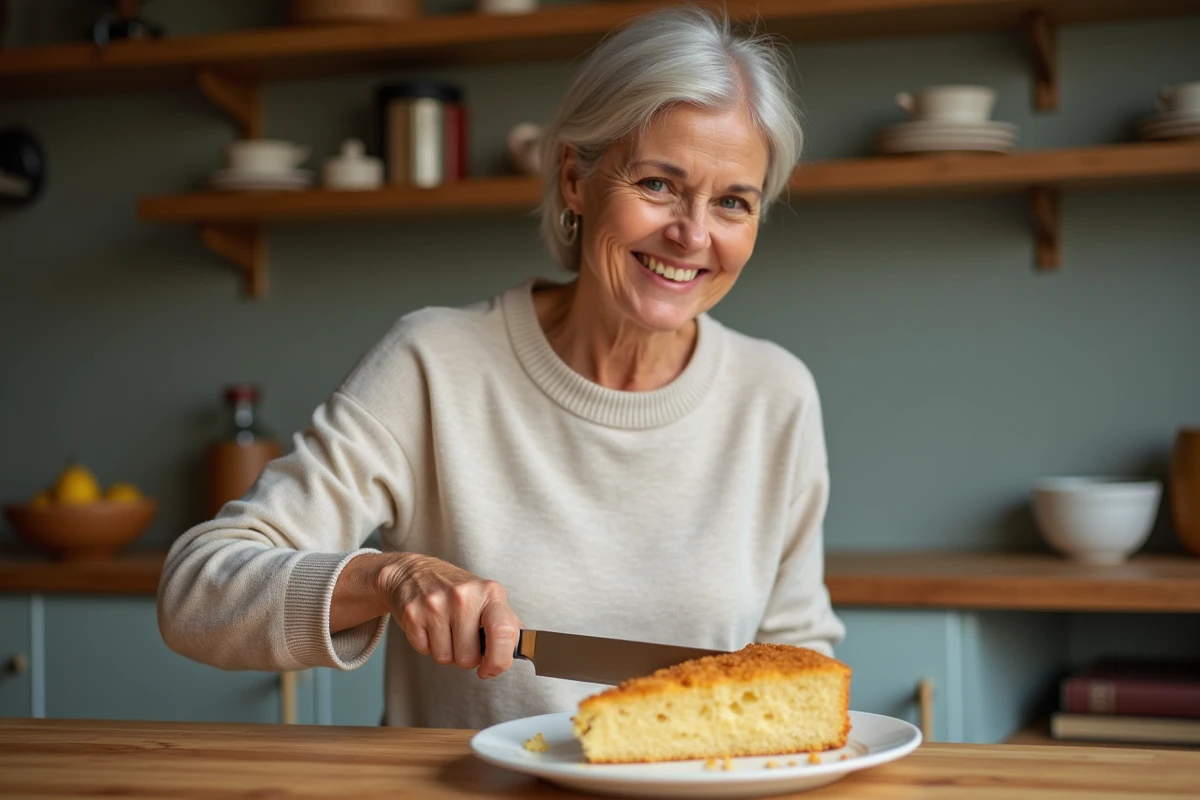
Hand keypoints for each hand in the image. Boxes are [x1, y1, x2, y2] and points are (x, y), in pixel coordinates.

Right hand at [379, 554, 521, 678]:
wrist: (412, 572)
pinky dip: (427, 646)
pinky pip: (424, 651)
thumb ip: (507, 624)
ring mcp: (436, 604)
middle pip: (469, 657)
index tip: (490, 668)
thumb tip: (526, 650)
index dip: (499, 661)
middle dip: (466, 656)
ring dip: (446, 652)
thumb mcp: (487, 597)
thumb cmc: (455, 590)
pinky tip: (429, 626)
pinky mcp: (412, 614)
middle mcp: (463, 596)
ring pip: (446, 658)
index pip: (504, 633)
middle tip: (462, 637)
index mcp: (489, 592)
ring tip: (445, 629)